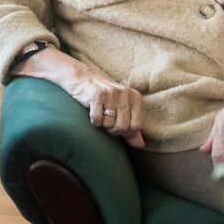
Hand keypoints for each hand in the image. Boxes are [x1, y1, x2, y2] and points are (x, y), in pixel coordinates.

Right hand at [12, 46, 144, 147]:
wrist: (83, 78)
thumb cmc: (105, 97)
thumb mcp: (121, 109)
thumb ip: (131, 128)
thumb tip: (140, 145)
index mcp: (134, 97)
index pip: (136, 126)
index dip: (125, 132)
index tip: (117, 125)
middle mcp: (125, 93)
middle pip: (123, 127)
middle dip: (113, 130)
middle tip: (107, 121)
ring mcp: (110, 93)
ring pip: (109, 125)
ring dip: (102, 125)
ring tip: (100, 114)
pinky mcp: (96, 95)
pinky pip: (97, 120)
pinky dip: (93, 121)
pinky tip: (92, 111)